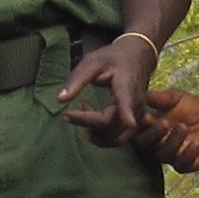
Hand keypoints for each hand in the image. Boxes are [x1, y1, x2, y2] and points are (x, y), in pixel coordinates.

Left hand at [56, 30, 157, 144]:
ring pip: (116, 138)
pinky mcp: (135, 123)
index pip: (126, 100)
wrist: (137, 58)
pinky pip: (119, 138)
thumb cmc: (113, 59)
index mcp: (126, 84)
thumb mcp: (92, 61)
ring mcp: (138, 115)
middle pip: (112, 124)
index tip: (130, 122)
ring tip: (80, 115)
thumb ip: (77, 80)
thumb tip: (60, 100)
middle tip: (68, 114)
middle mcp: (136, 103)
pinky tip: (91, 120)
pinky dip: (101, 136)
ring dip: (94, 133)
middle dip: (87, 123)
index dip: (128, 112)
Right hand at [136, 88, 198, 172]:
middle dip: (154, 134)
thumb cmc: (192, 109)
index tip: (142, 117)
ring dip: (172, 141)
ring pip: (163, 154)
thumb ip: (157, 98)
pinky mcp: (185, 165)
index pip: (136, 128)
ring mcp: (170, 156)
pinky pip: (181, 165)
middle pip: (145, 144)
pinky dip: (188, 155)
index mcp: (149, 127)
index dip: (134, 125)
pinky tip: (196, 144)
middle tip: (164, 123)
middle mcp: (156, 144)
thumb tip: (138, 94)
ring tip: (183, 128)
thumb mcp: (175, 98)